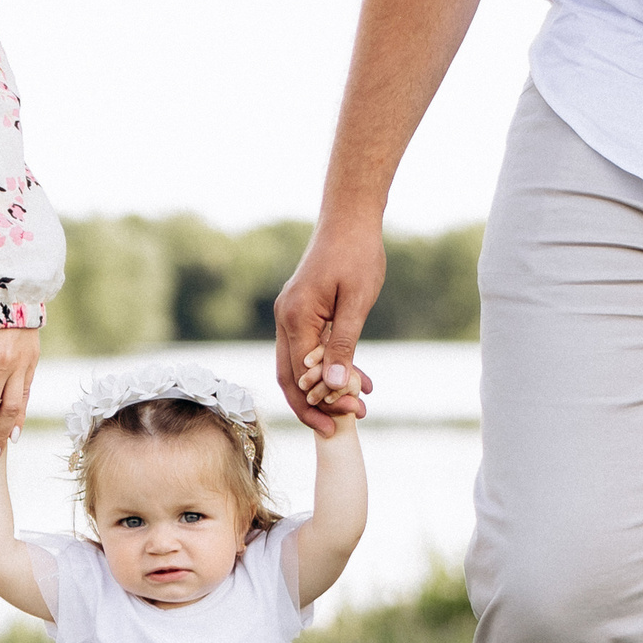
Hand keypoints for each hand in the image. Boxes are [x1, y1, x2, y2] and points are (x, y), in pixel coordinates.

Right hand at [273, 217, 381, 433]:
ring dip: (324, 389)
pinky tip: (356, 377)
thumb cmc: (357, 254)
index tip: (346, 420)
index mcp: (295, 318)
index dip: (320, 403)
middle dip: (316, 405)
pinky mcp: (302, 312)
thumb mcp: (356, 303)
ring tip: (357, 405)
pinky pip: (309, 349)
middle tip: (344, 424)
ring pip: (298, 366)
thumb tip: (333, 386)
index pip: (299, 375)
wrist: (350, 218)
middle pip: (290, 377)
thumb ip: (344, 345)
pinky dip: (328, 367)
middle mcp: (285, 319)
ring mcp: (290, 315)